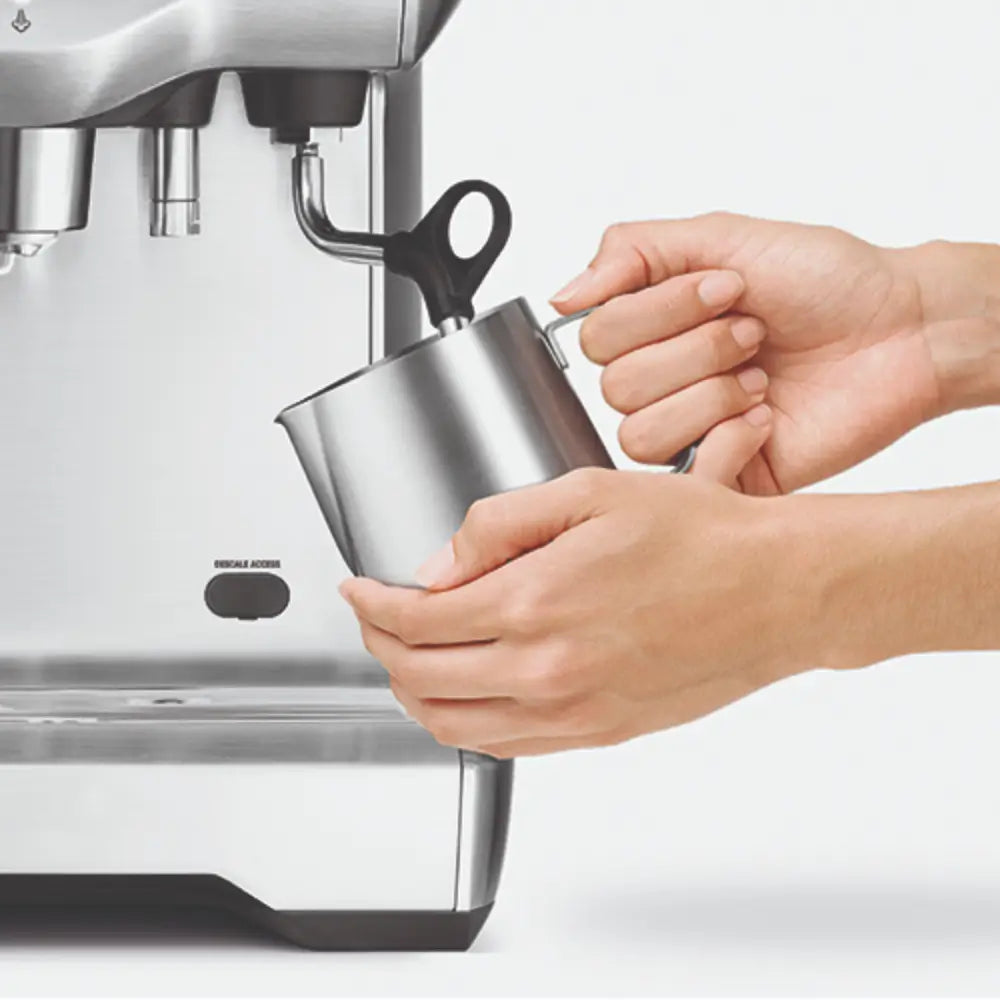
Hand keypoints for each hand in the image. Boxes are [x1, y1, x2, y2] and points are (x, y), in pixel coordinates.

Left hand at [340, 469, 825, 757]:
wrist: (775, 592)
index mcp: (535, 605)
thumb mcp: (588, 495)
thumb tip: (437, 567)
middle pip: (420, 678)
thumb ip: (498, 526)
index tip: (358, 589)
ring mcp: (570, 713)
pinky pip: (504, 745)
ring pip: (452, 724)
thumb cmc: (699, 538)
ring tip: (406, 657)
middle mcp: (544, 671)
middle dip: (379, 646)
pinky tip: (465, 692)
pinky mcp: (597, 733)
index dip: (371, 605)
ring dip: (412, 691)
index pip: (416, 622)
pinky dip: (463, 722)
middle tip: (374, 617)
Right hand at [552, 216, 999, 492]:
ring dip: (712, 391)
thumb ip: (632, 252)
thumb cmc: (827, 280)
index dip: (660, 312)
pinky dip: (730, 434)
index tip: (726, 287)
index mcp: (655, 326)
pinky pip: (683, 469)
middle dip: (696, 347)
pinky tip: (767, 416)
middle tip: (752, 331)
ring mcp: (689, 429)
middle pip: (615, 385)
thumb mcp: (722, 236)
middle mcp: (664, 379)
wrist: (902, 330)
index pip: (596, 335)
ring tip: (761, 375)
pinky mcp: (720, 473)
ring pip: (639, 430)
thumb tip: (562, 294)